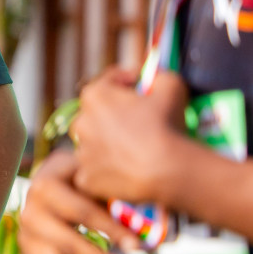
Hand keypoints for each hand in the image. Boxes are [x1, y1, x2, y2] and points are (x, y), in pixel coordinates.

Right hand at [19, 146, 139, 253]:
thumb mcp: (92, 175)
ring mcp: (26, 239)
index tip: (140, 248)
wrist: (48, 182)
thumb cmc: (81, 178)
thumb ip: (114, 193)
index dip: (113, 231)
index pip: (84, 213)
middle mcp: (30, 213)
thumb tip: (151, 227)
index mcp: (46, 187)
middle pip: (71, 246)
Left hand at [70, 68, 190, 204]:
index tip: (143, 88)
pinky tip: (127, 172)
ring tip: (136, 151)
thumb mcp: (172, 84)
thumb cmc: (166, 125)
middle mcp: (80, 122)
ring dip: (110, 145)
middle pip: (98, 113)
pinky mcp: (86, 178)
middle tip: (141, 124)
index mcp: (94, 95)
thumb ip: (159, 76)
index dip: (129, 81)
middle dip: (116, 115)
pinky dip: (107, 173)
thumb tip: (155, 77)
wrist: (165, 170)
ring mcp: (81, 152)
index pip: (110, 81)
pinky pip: (95, 172)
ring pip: (95, 144)